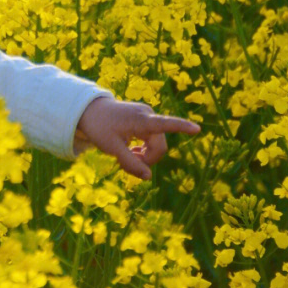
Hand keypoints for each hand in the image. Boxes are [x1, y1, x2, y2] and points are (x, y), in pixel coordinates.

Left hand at [74, 97, 199, 180]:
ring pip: (156, 146)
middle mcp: (148, 116)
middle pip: (159, 147)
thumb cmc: (100, 128)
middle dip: (147, 160)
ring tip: (127, 157)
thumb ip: (130, 163)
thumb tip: (149, 177)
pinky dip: (144, 149)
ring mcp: (148, 117)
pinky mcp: (146, 120)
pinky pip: (152, 140)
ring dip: (145, 155)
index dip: (182, 127)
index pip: (165, 124)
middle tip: (125, 164)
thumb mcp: (111, 148)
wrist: (90, 111)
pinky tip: (131, 151)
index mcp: (141, 120)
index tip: (197, 129)